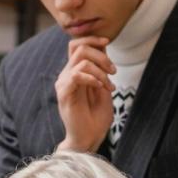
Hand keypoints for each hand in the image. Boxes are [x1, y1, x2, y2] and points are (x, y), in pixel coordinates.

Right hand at [54, 36, 115, 152]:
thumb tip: (103, 46)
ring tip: (109, 84)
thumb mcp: (103, 87)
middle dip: (101, 55)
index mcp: (74, 72)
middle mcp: (66, 75)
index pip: (76, 44)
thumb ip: (101, 68)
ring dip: (100, 69)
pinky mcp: (64, 93)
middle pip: (79, 47)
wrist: (89, 138)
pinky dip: (93, 77)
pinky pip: (77, 74)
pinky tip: (100, 86)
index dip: (91, 38)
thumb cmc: (96, 117)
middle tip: (113, 71)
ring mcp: (63, 83)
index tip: (107, 41)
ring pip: (80, 59)